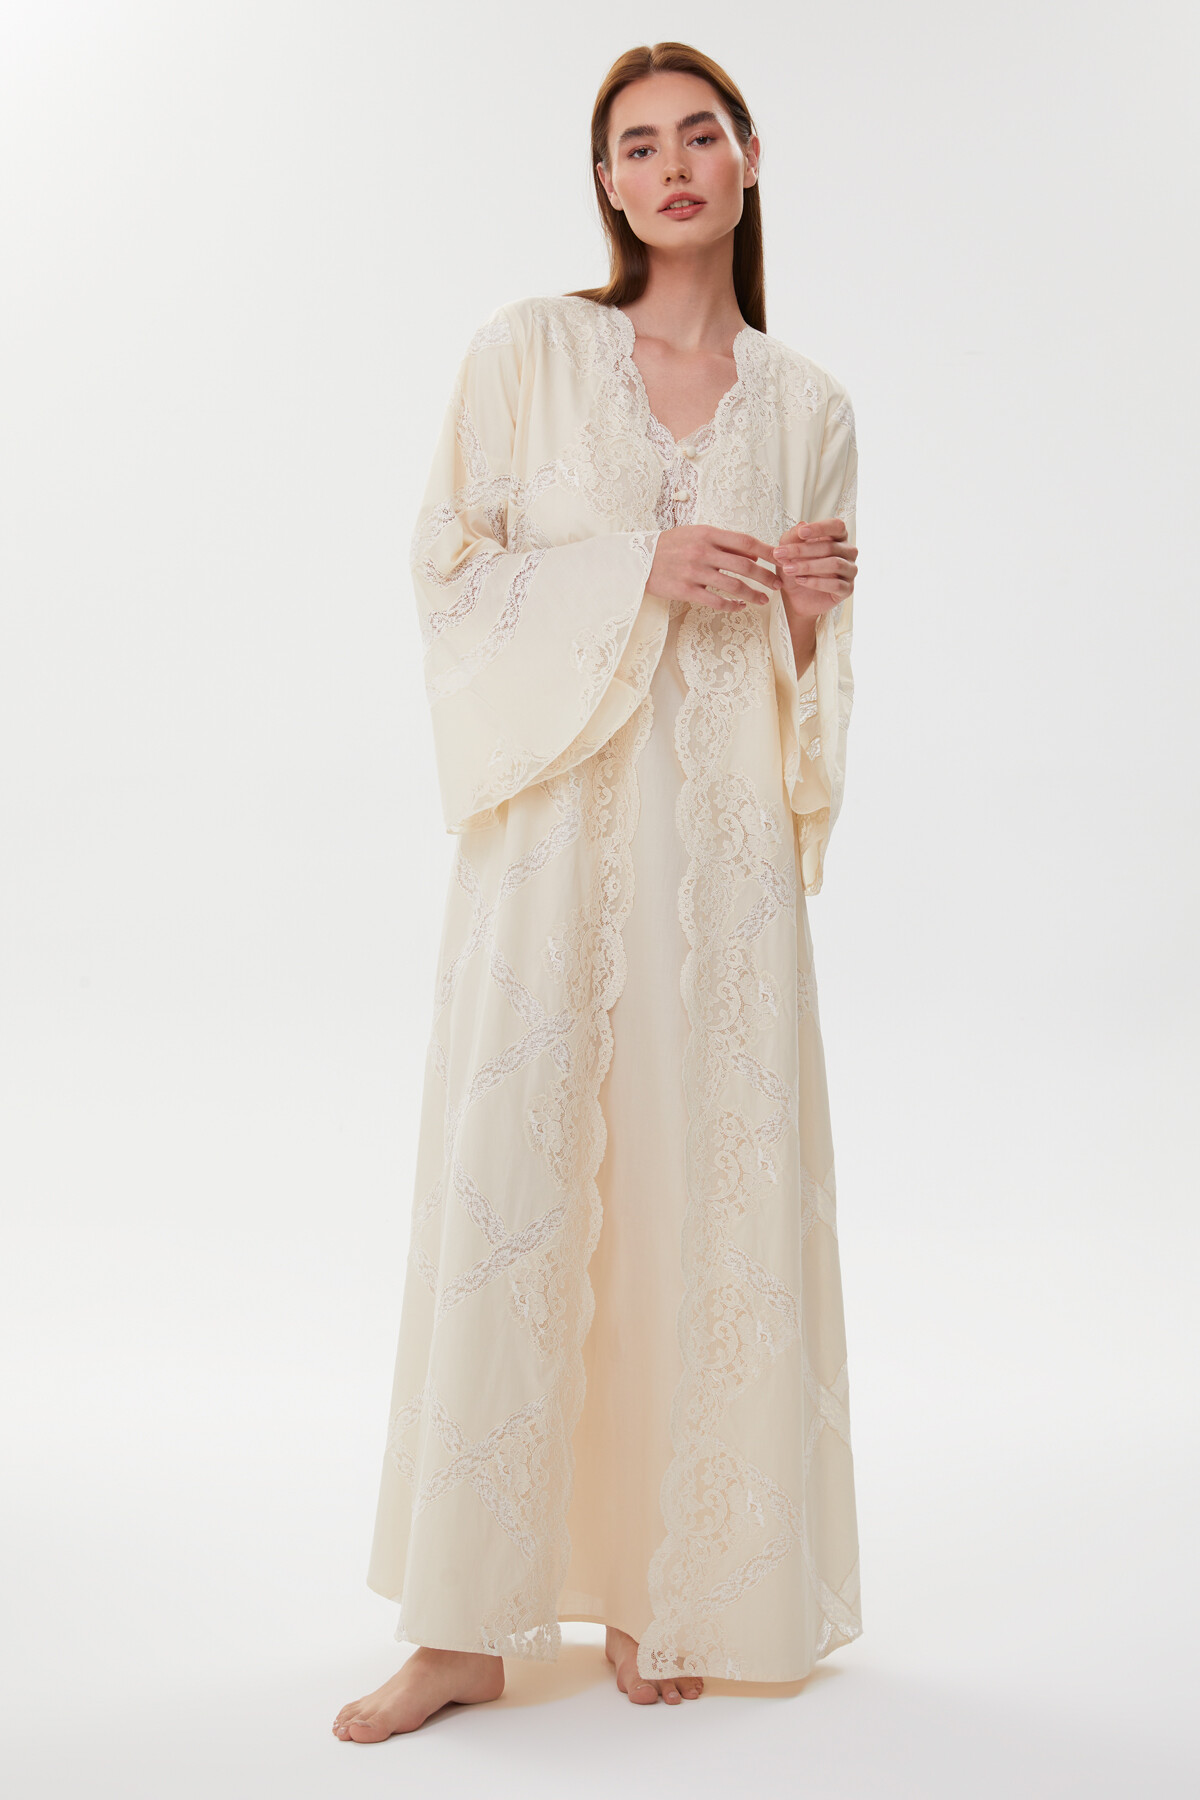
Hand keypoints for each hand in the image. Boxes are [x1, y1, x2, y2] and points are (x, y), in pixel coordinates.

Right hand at [647, 525, 781, 611]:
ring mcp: (694, 572)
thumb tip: (753, 553)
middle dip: (765, 576)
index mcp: (707, 534)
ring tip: (764, 600)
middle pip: (744, 565)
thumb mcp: (696, 535)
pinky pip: (716, 601)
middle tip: (777, 585)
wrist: (638, 560)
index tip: (780, 559)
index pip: (745, 541)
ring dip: (753, 594)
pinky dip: (732, 605)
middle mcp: (702, 551)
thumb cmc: (671, 546)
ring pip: (733, 585)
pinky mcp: (685, 590)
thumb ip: (723, 542)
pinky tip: (740, 607)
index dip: (766, 551)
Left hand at [771, 518, 857, 625]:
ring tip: (788, 569)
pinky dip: (816, 582)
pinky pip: (835, 584)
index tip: (801, 533)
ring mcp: (850, 570)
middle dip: (802, 550)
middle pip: (830, 547)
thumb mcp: (788, 551)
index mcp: (838, 537)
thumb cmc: (796, 568)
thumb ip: (792, 537)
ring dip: (808, 566)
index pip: (836, 526)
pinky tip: (800, 580)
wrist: (796, 597)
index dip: (820, 528)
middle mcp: (848, 552)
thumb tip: (801, 525)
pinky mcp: (847, 589)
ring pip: (834, 564)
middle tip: (780, 554)